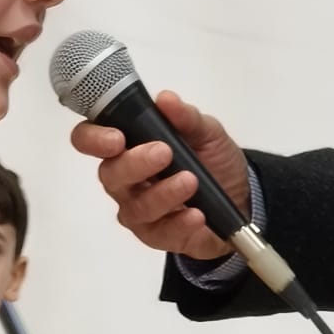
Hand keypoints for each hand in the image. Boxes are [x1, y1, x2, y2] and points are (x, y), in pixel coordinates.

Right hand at [71, 90, 248, 263]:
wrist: (242, 197)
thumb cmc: (212, 161)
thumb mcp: (207, 132)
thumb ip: (186, 117)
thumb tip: (166, 99)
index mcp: (127, 147)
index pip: (90, 139)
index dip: (93, 138)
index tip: (117, 137)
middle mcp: (125, 179)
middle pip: (109, 175)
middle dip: (134, 163)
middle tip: (164, 153)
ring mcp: (137, 209)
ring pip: (134, 206)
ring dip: (163, 193)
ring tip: (191, 181)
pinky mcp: (156, 235)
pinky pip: (159, 232)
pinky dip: (179, 223)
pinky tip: (197, 214)